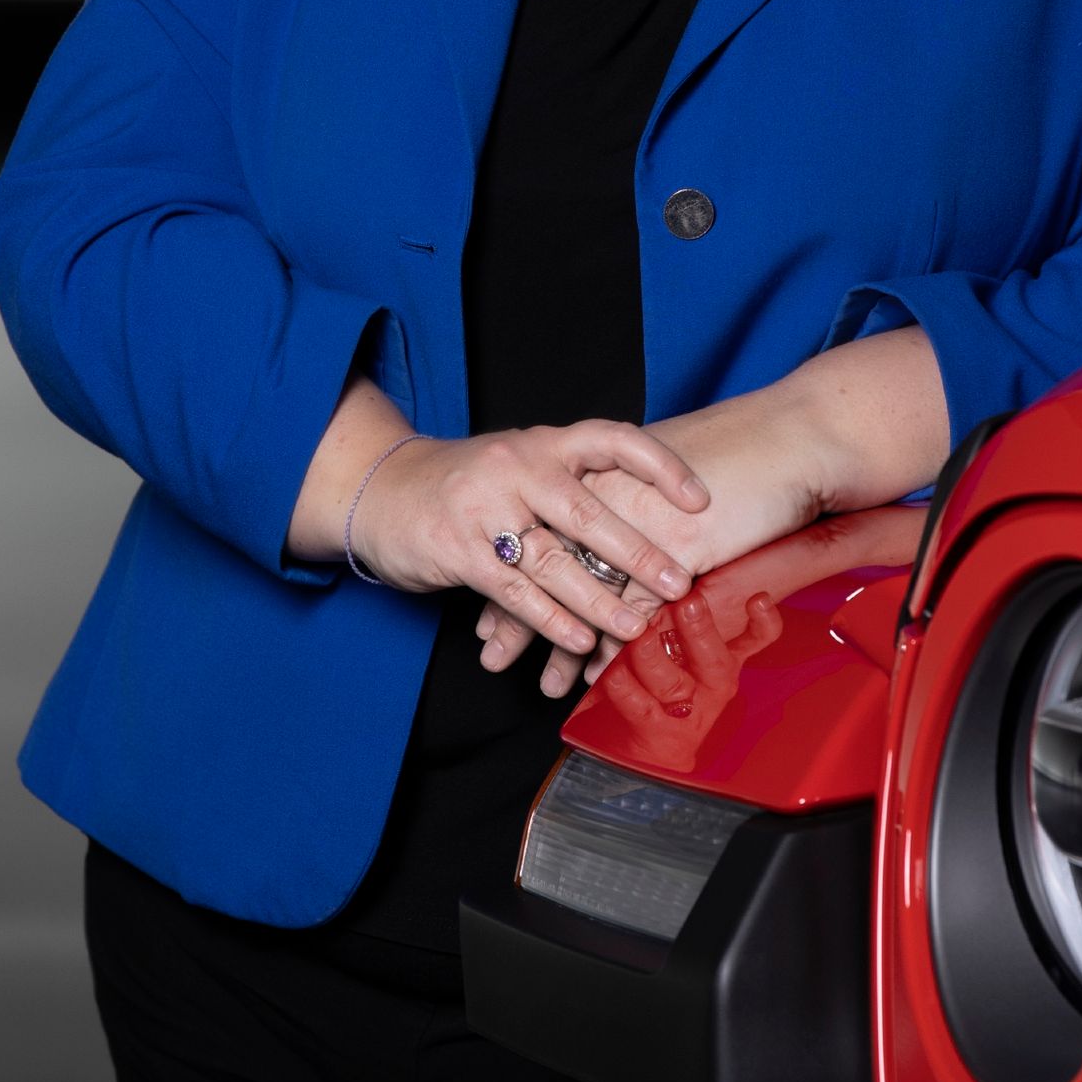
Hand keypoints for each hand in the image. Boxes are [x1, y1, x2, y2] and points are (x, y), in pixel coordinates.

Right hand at [308, 411, 706, 663]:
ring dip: (599, 600)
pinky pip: (514, 590)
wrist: (381, 491)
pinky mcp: (459, 548)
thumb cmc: (467, 484)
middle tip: (679, 582)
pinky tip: (578, 640)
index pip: (614, 441)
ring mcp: (486, 507)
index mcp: (543, 443)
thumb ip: (572, 486)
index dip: (662, 467)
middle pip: (589, 512)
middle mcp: (518, 467)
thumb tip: (650, 520)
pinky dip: (549, 619)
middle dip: (638, 553)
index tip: (701, 499)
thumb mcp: (520, 466)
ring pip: (554, 560)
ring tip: (636, 627)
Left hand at [478, 388, 827, 692]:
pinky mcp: (675, 562)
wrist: (796, 438)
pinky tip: (600, 683)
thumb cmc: (745, 447)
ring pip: (584, 600)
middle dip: (517, 615)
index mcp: (605, 470)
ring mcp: (640, 534)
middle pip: (547, 566)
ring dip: (563, 647)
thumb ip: (638, 488)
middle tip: (491, 651)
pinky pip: (634, 619)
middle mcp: (611, 500)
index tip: (491, 601)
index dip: (515, 567)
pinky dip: (615, 655)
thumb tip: (621, 511)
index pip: (543, 527)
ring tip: (544, 685)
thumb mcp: (675, 461)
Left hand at [583, 579, 785, 771]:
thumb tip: (673, 567)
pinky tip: (611, 668)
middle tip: (687, 603)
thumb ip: (691, 614)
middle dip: (700, 630)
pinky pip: (638, 706)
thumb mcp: (695, 648)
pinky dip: (623, 685)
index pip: (759, 639)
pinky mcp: (655, 729)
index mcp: (727, 659)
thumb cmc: (674, 681)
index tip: (757, 598)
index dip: (763, 621)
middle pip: (714, 660)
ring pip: (672, 683)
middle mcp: (711, 685)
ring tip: (638, 633)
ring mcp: (686, 710)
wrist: (658, 749)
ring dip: (652, 654)